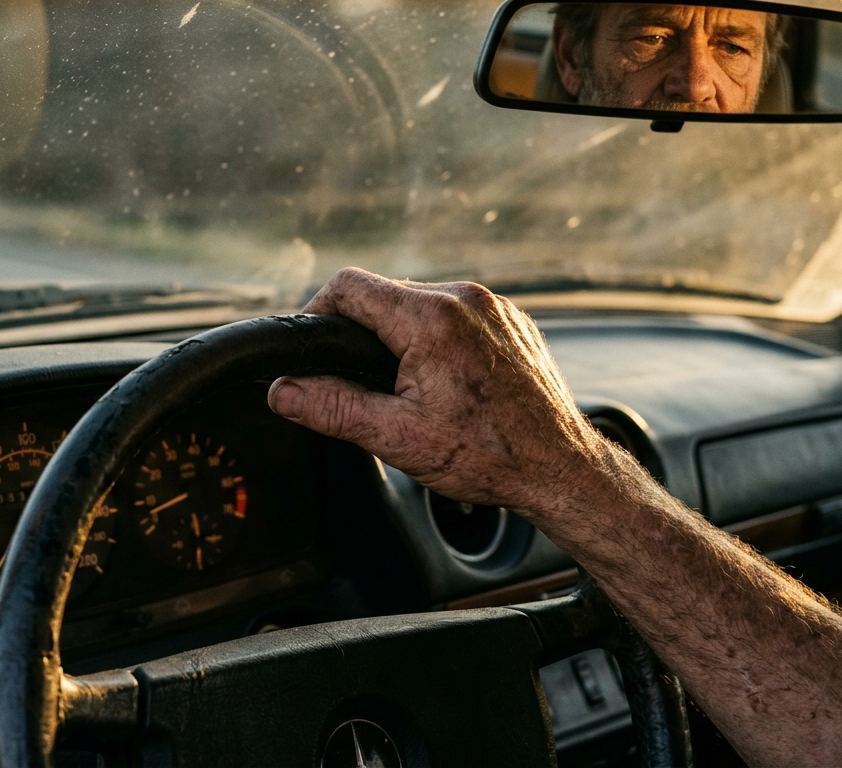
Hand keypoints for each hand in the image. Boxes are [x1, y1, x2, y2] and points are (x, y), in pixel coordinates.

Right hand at [267, 268, 623, 518]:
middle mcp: (464, 299)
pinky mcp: (511, 322)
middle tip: (360, 381)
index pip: (349, 286)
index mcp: (431, 319)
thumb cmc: (488, 455)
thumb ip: (332, 407)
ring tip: (407, 387)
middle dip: (364, 332)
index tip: (315, 347)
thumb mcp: (396, 437)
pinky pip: (458, 315)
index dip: (319, 313)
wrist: (559, 468)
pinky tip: (446, 384)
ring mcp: (493, 308)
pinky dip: (440, 340)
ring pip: (422, 304)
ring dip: (403, 336)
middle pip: (385, 294)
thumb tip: (283, 391)